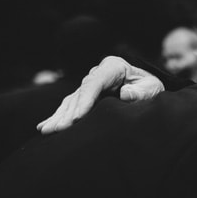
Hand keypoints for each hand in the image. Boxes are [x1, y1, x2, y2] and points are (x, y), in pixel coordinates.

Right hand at [37, 56, 163, 133]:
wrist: (149, 86)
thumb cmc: (150, 87)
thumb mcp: (152, 88)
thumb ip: (141, 92)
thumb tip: (126, 94)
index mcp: (112, 66)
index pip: (94, 83)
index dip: (85, 101)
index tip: (77, 118)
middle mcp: (97, 73)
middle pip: (79, 93)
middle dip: (68, 112)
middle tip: (59, 129)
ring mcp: (90, 83)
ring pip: (71, 100)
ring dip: (59, 116)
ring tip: (47, 131)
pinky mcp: (86, 94)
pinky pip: (70, 106)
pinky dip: (58, 116)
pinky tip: (44, 126)